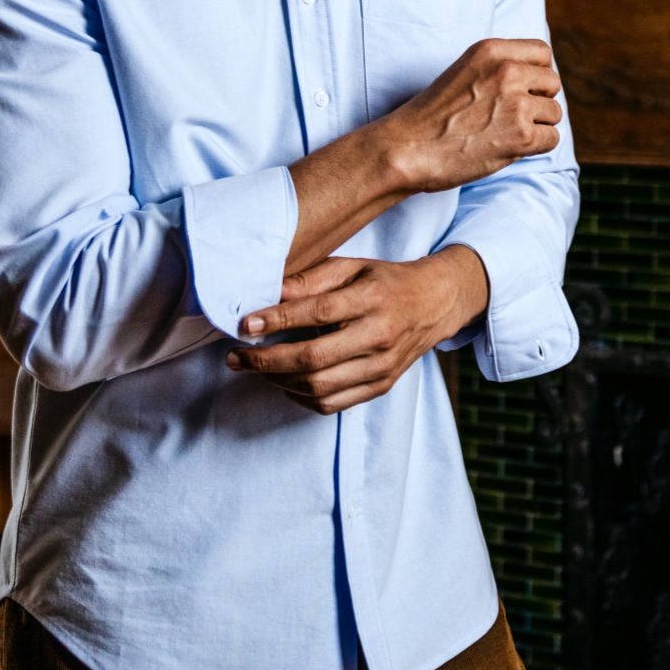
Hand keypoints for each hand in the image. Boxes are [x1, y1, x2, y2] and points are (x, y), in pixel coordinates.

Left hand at [225, 247, 487, 414]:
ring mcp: (382, 366)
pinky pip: (333, 403)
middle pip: (314, 358)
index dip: (277, 320)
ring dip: (278, 381)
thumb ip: (312, 278)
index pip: (317, 312)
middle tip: (235, 357)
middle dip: (266, 361)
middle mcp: (379, 336)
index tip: (245, 324)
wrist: (434, 303)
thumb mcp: (352, 266)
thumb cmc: (385, 281)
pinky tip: (284, 382)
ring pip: (320, 387)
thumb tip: (270, 292)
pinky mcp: (381, 386)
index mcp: (372, 299)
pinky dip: (301, 397)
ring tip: (255, 368)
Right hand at [381, 38, 561, 193]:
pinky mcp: (521, 135)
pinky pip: (551, 139)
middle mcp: (507, 71)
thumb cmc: (429, 118)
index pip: (542, 53)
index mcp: (490, 51)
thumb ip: (497, 71)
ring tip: (502, 135)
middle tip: (509, 119)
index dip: (535, 75)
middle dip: (537, 102)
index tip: (519, 92)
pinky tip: (506, 149)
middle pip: (552, 83)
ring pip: (554, 113)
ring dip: (535, 127)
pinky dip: (534, 148)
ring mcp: (516, 104)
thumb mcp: (462, 74)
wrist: (406, 149)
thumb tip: (535, 84)